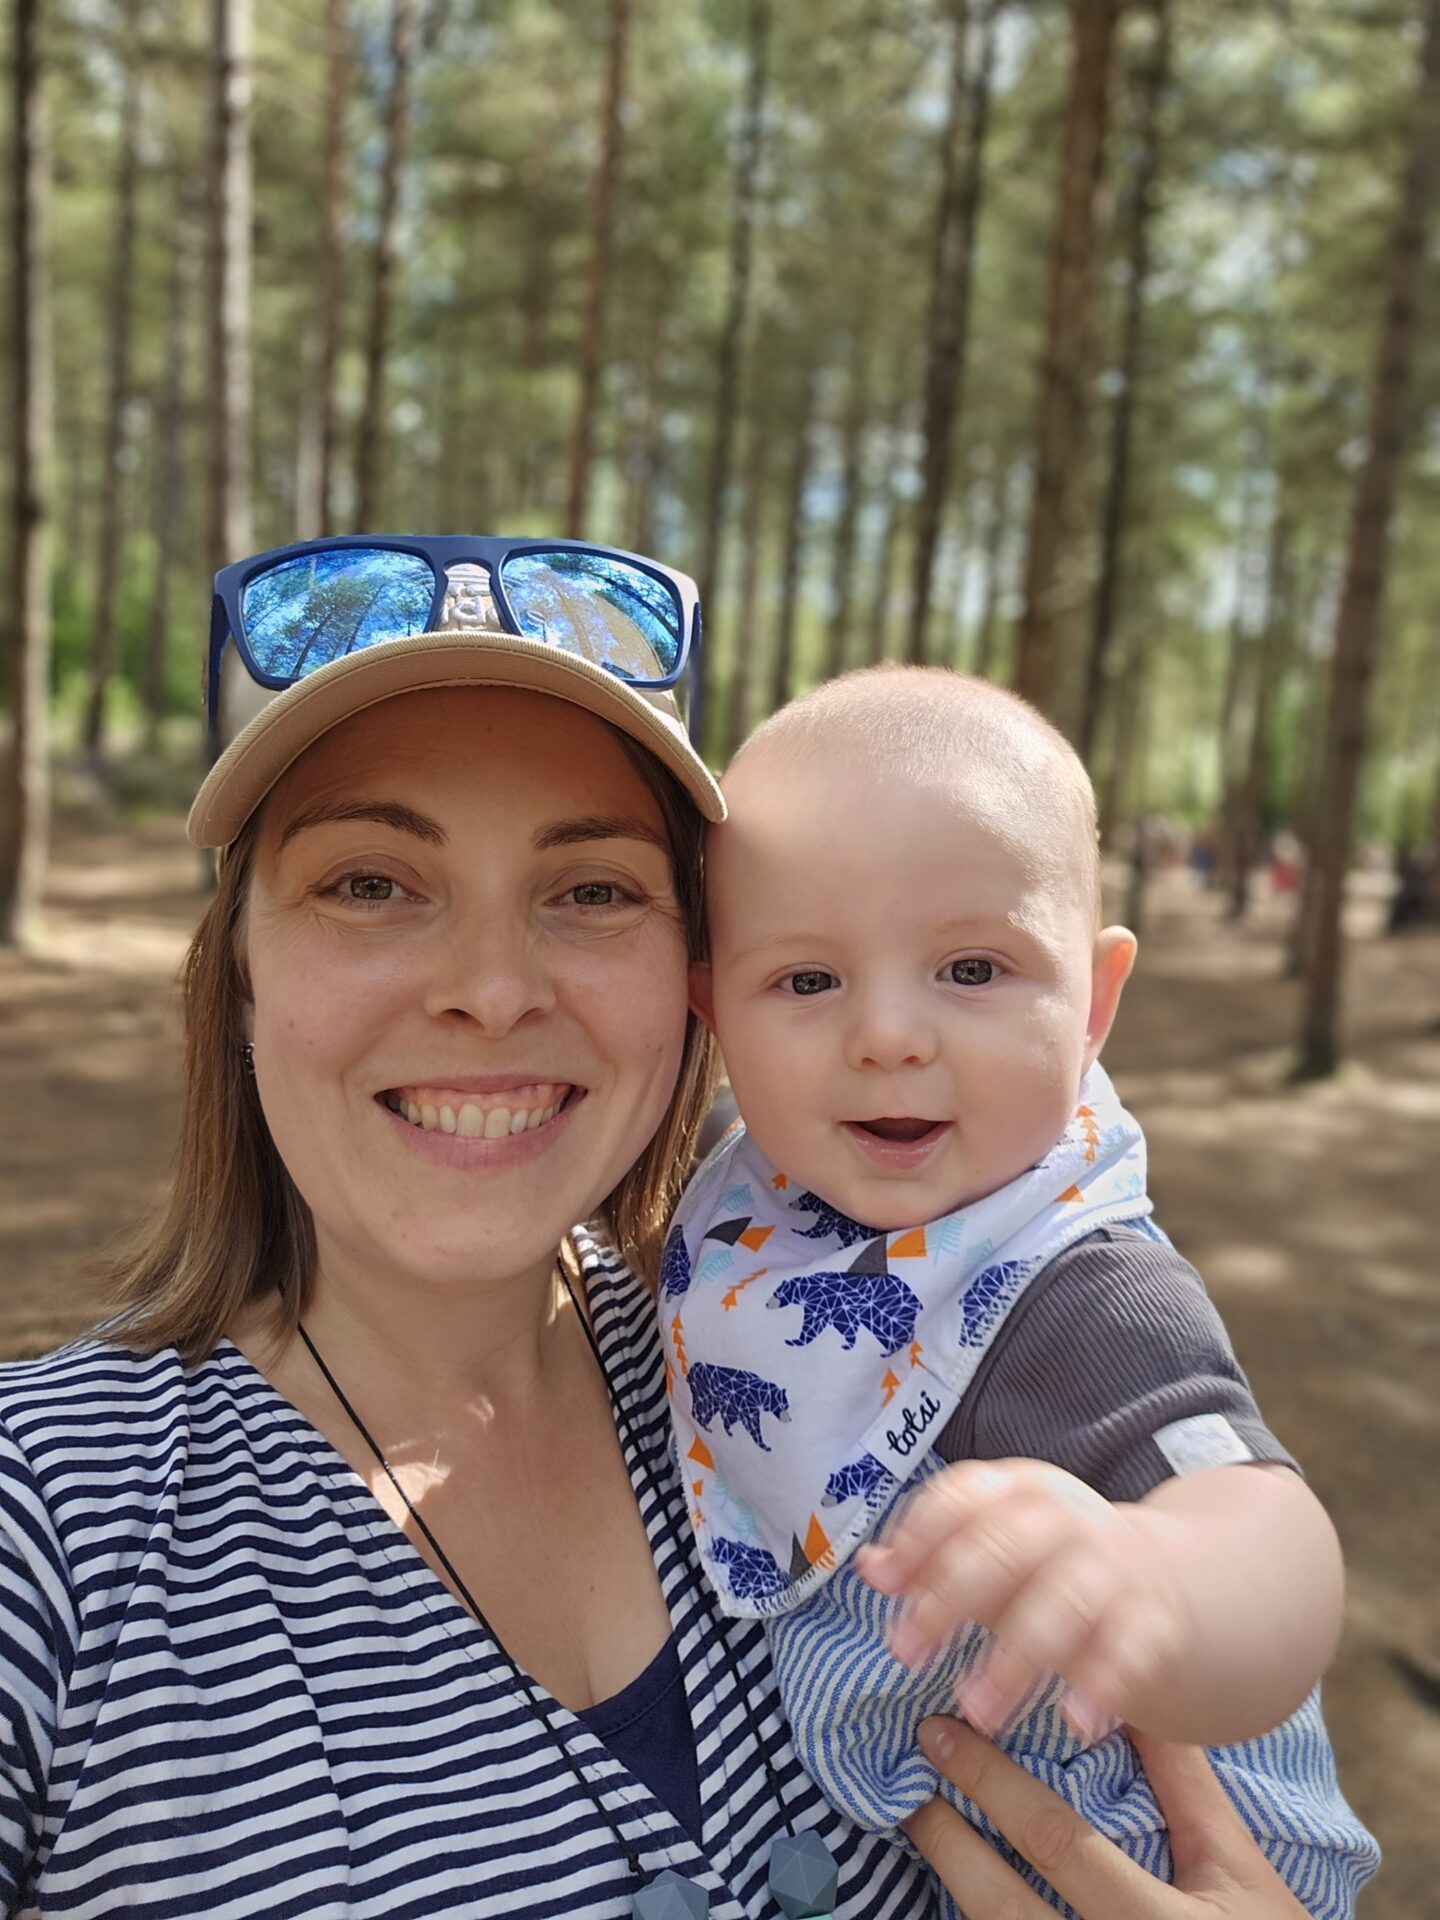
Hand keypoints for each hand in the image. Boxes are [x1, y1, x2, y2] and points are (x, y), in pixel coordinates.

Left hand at [857, 1459, 1189, 1742]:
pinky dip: (1103, 1683)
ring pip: (1062, 1601)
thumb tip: (868, 1568)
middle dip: (950, 1598)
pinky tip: (1075, 1722)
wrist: (1163, 1579)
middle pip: (1004, 1546)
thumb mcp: (988, 1550)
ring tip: (978, 1713)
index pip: (962, 1497)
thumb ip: (928, 1559)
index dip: (919, 1538)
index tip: (883, 1589)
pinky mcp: (1153, 1616)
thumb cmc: (1046, 1566)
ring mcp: (1114, 1563)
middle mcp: (1067, 1516)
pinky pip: (1130, 1648)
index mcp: (1018, 1488)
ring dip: (1016, 1658)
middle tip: (906, 1655)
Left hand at [904, 1717, 1312, 1918]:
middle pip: (1001, 1904)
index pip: (1057, 1842)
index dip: (992, 1784)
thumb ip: (1188, 1792)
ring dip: (949, 1882)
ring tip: (916, 1829)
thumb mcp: (1241, 1875)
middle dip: (946, 1838)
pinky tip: (950, 1888)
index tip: (942, 1733)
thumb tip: (1137, 1699)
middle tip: (905, 1783)